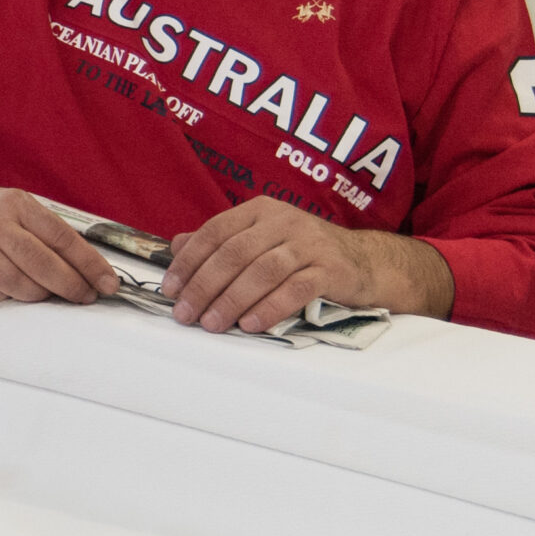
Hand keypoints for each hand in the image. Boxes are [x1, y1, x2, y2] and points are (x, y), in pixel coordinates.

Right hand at [0, 187, 121, 305]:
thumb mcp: (17, 208)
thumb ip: (47, 232)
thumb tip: (89, 269)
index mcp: (16, 204)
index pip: (61, 237)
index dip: (88, 263)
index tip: (107, 283)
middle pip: (39, 261)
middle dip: (69, 285)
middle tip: (84, 297)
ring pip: (13, 281)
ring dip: (37, 294)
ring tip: (46, 294)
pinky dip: (2, 297)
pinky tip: (8, 291)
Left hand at [161, 196, 451, 333]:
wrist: (364, 261)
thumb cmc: (302, 254)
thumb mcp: (260, 240)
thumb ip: (220, 242)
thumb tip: (175, 245)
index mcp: (261, 211)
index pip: (215, 231)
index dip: (189, 261)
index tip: (170, 289)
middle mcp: (284, 221)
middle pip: (235, 253)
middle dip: (205, 285)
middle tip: (186, 314)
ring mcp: (310, 243)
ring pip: (263, 270)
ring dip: (232, 300)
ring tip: (212, 324)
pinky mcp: (331, 269)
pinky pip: (296, 288)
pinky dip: (271, 307)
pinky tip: (251, 325)